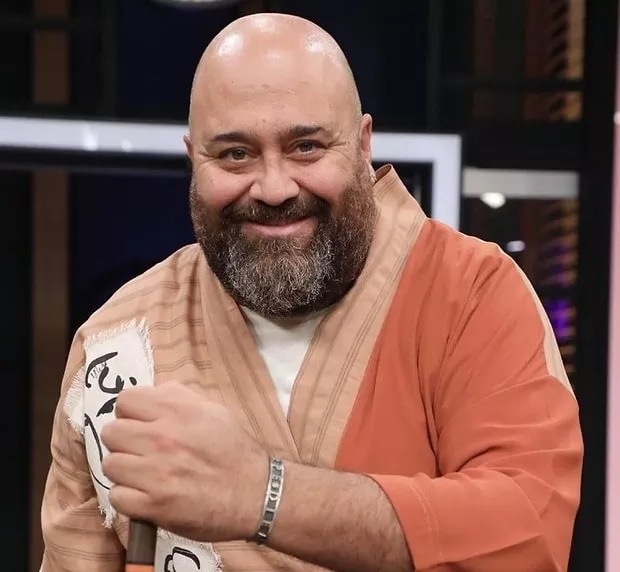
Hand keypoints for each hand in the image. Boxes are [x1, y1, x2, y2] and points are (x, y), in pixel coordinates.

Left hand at [100, 382, 268, 542]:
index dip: (131, 412)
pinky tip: (147, 495)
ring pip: (110, 464)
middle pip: (112, 432)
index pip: (125, 400)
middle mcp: (162, 438)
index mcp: (178, 411)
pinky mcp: (153, 506)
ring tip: (145, 474)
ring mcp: (155, 473)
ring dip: (126, 470)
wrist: (256, 495)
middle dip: (125, 441)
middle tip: (143, 450)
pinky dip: (129, 497)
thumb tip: (153, 394)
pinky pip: (117, 496)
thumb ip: (181, 398)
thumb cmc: (236, 451)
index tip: (140, 423)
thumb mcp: (215, 411)